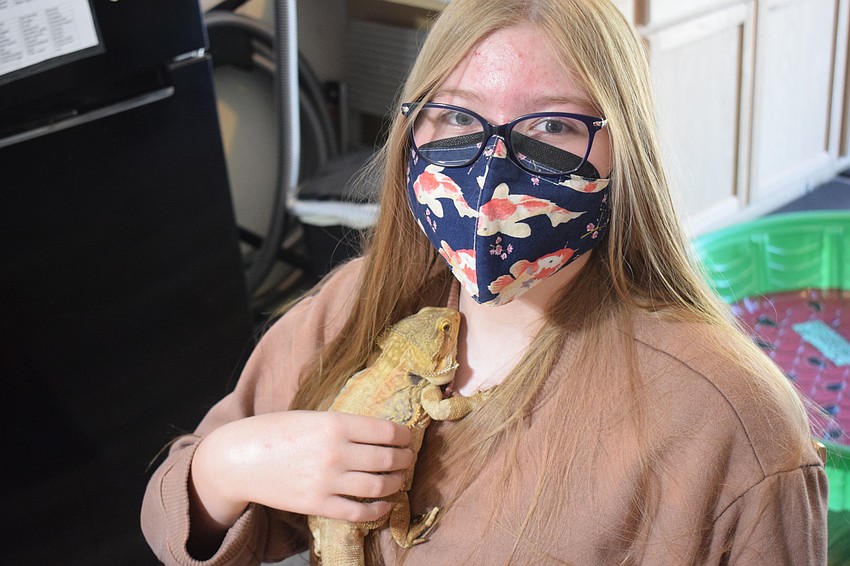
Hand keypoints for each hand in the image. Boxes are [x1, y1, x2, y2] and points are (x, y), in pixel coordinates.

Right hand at [190, 411, 413, 532]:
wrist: (238, 458)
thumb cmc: (275, 431)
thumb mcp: (312, 416)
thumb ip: (343, 425)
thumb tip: (380, 432)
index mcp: (335, 423)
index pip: (386, 430)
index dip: (404, 435)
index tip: (408, 438)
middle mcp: (335, 451)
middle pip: (388, 458)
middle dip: (405, 459)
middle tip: (408, 458)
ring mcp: (327, 480)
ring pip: (378, 486)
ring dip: (396, 483)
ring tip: (398, 480)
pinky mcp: (317, 504)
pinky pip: (358, 512)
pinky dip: (378, 510)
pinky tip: (383, 504)